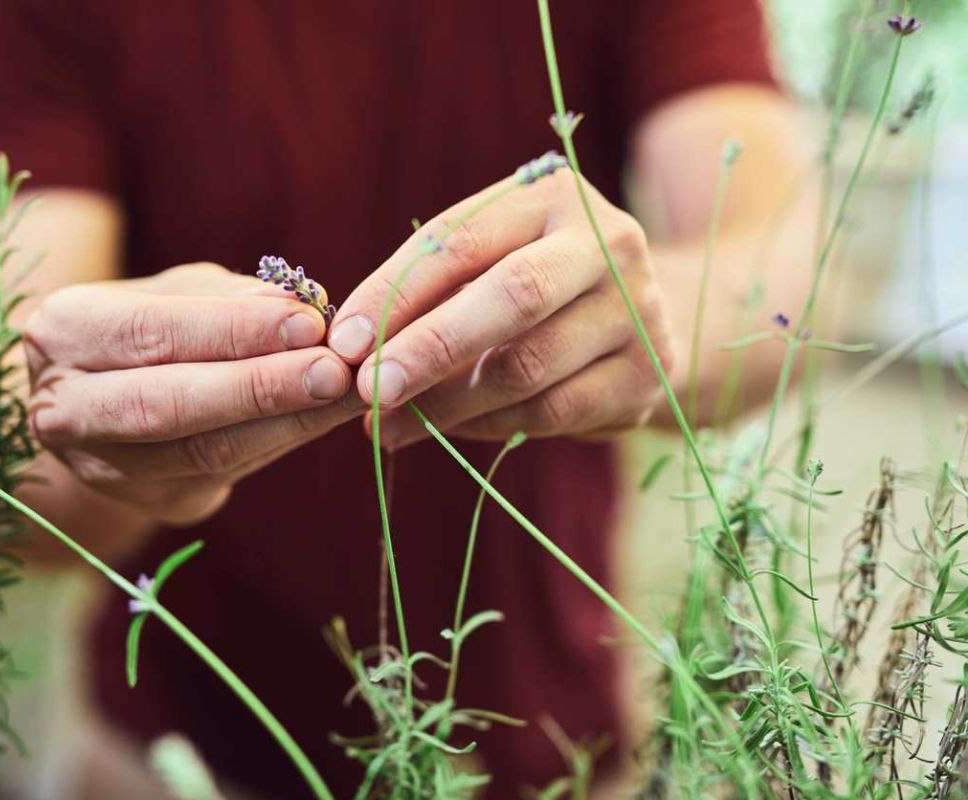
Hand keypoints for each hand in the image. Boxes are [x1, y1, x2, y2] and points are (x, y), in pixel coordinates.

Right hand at [24, 263, 361, 523]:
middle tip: (335, 372)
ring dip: (286, 423)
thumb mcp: (179, 292)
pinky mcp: (152, 502)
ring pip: (202, 452)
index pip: (151, 333)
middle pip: (169, 405)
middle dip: (260, 388)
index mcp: (63, 333)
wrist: (106, 397)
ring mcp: (102, 467)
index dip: (232, 331)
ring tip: (348, 393)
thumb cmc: (149, 325)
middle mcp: (65, 409)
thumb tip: (305, 306)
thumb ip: (233, 298)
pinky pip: (227, 475)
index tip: (308, 322)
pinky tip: (327, 417)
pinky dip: (283, 442)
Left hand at [326, 170, 675, 447]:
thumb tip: (350, 353)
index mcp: (555, 196)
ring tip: (389, 425)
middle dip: (429, 348)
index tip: (343, 341)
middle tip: (369, 391)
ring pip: (527, 367)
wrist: (645, 318)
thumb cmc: (534, 285)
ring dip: (446, 404)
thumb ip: (428, 294)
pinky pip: (549, 412)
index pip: (463, 239)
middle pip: (513, 296)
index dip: (396, 292)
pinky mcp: (647, 377)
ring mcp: (638, 312)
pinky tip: (448, 431)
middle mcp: (609, 245)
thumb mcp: (488, 263)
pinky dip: (486, 426)